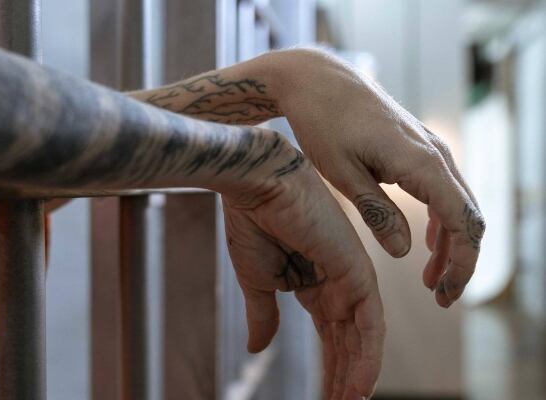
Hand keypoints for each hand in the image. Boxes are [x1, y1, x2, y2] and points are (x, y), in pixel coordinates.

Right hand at [223, 148, 383, 398]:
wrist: (257, 184)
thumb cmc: (252, 223)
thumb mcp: (256, 282)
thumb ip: (264, 316)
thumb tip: (256, 349)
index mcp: (314, 283)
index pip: (329, 334)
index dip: (329, 367)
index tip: (324, 398)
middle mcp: (338, 283)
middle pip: (348, 341)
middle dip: (344, 377)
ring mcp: (351, 277)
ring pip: (363, 339)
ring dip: (357, 376)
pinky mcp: (358, 271)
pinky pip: (370, 325)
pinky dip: (367, 358)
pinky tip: (358, 388)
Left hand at [267, 48, 485, 307]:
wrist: (316, 79)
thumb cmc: (322, 122)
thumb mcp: (342, 172)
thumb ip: (376, 212)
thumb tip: (407, 252)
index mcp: (421, 162)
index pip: (462, 222)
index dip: (460, 264)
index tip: (443, 295)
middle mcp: (435, 153)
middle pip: (468, 215)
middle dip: (460, 260)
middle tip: (439, 296)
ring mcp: (429, 148)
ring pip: (458, 204)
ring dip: (450, 244)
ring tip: (431, 278)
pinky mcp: (417, 147)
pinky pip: (442, 189)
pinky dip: (440, 221)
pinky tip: (425, 243)